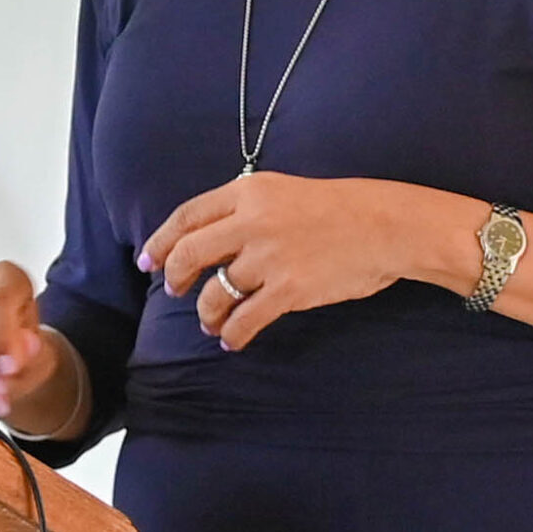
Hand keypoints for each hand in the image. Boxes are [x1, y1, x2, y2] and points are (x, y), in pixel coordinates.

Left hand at [138, 173, 417, 350]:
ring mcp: (270, 256)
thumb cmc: (337, 208)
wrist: (385, 225)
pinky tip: (232, 340)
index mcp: (248, 192)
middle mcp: (252, 221)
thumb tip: (208, 235)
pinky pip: (246, 319)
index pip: (187, 216)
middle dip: (174, 277)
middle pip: (190, 252)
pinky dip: (233, 334)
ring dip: (206, 312)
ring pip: (215, 292)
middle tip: (174, 290)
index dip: (161, 241)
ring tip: (210, 322)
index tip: (147, 259)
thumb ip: (244, 208)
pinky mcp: (290, 289)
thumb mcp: (282, 191)